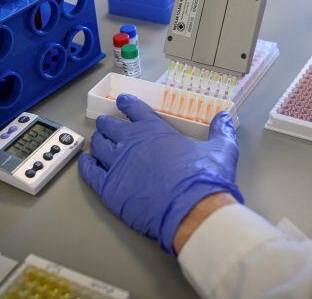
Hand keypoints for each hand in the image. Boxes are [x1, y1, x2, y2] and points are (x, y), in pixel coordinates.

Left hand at [78, 94, 242, 253]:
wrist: (193, 210)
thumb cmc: (205, 178)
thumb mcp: (221, 149)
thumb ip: (220, 131)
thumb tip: (224, 118)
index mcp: (154, 129)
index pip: (134, 109)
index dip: (127, 103)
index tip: (122, 102)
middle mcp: (132, 142)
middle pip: (110, 126)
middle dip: (108, 124)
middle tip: (108, 126)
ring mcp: (118, 164)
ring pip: (98, 146)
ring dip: (98, 142)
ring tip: (98, 142)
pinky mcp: (110, 188)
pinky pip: (90, 172)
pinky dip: (86, 165)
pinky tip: (86, 163)